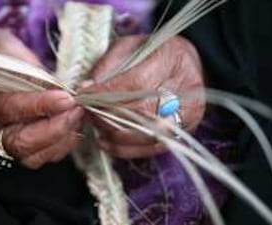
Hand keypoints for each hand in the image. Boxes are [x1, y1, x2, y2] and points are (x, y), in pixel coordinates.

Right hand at [0, 20, 83, 168]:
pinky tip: (74, 125)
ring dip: (62, 137)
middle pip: (20, 142)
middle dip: (54, 127)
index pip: (7, 109)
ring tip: (77, 113)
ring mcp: (2, 143)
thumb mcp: (9, 49)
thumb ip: (28, 68)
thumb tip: (56, 87)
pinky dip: (64, 144)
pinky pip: (44, 157)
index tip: (65, 98)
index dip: (39, 105)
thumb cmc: (1, 54)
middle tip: (76, 108)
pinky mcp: (21, 150)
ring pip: (33, 156)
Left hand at [80, 35, 204, 158]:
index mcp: (172, 58)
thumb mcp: (127, 47)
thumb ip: (107, 66)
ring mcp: (188, 114)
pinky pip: (149, 148)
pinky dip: (124, 148)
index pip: (136, 83)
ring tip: (95, 124)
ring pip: (145, 134)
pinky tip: (106, 141)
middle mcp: (186, 89)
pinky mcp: (182, 133)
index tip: (83, 96)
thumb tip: (86, 88)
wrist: (184, 64)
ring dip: (113, 133)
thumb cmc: (152, 53)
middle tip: (87, 111)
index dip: (106, 93)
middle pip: (141, 111)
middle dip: (107, 114)